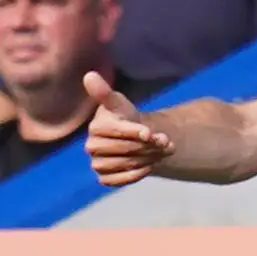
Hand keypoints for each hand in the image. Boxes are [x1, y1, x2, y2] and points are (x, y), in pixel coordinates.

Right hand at [85, 71, 172, 186]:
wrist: (131, 137)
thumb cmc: (124, 117)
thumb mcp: (119, 102)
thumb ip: (105, 92)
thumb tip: (90, 75)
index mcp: (96, 127)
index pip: (117, 131)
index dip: (134, 132)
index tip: (150, 133)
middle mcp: (92, 147)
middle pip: (125, 149)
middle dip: (148, 146)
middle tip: (166, 141)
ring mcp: (97, 164)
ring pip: (126, 164)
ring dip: (148, 159)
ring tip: (163, 151)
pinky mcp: (104, 178)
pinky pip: (121, 180)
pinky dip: (138, 174)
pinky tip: (150, 166)